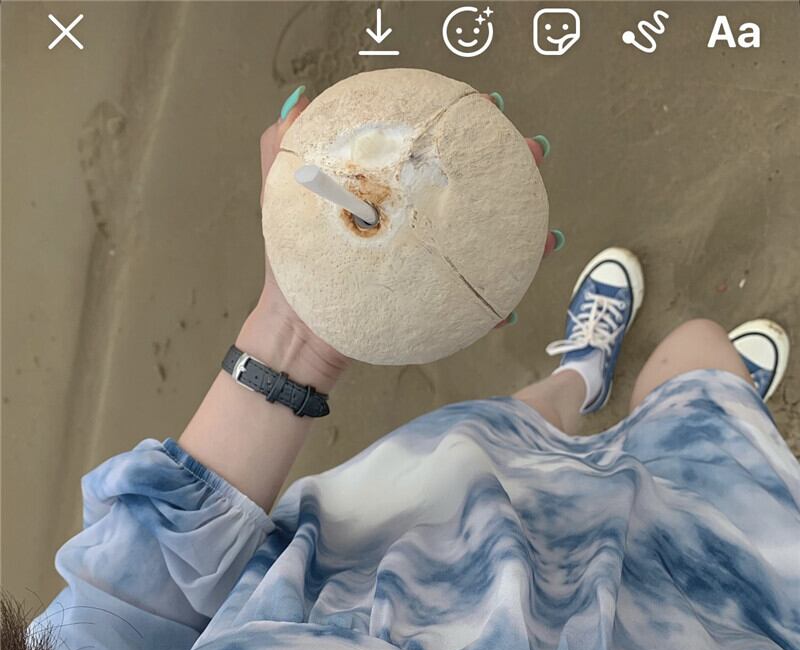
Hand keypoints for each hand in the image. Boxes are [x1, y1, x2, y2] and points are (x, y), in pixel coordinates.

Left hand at [254, 89, 556, 355]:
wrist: (298, 330)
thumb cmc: (291, 263)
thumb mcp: (282, 196)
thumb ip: (285, 146)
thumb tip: (299, 99)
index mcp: (389, 190)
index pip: (433, 148)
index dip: (465, 125)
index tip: (487, 107)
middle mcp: (415, 221)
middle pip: (472, 187)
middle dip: (510, 167)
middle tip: (531, 153)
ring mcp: (426, 263)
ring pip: (486, 241)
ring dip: (522, 232)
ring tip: (546, 232)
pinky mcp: (432, 301)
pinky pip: (472, 300)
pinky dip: (495, 302)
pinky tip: (511, 305)